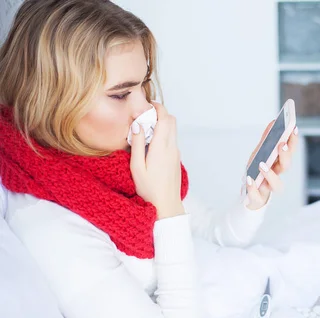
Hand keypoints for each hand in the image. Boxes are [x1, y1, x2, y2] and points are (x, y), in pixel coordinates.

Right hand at [130, 101, 184, 219]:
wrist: (166, 205)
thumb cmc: (149, 188)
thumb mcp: (137, 166)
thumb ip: (137, 144)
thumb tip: (137, 125)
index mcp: (162, 147)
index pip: (165, 119)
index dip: (157, 108)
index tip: (147, 105)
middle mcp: (172, 148)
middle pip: (172, 121)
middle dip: (160, 113)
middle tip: (145, 116)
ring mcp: (176, 153)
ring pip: (173, 130)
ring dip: (162, 124)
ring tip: (146, 130)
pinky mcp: (176, 159)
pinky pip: (172, 140)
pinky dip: (164, 134)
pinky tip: (151, 143)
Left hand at [244, 122, 298, 209]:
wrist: (248, 195)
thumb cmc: (257, 173)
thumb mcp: (259, 154)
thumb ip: (266, 140)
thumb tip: (273, 122)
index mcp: (278, 164)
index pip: (290, 152)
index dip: (293, 141)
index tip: (294, 128)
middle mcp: (277, 176)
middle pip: (286, 167)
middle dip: (285, 156)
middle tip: (281, 145)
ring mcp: (268, 188)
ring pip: (277, 185)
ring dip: (271, 175)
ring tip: (262, 165)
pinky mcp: (258, 198)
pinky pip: (257, 196)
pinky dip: (253, 188)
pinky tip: (249, 179)